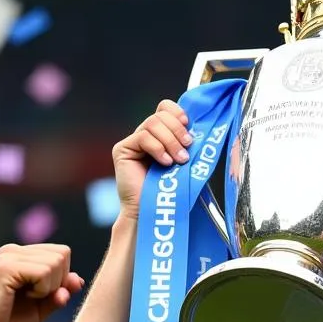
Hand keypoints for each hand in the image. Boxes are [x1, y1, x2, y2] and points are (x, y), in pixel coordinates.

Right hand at [0, 244, 83, 321]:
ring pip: (55, 263)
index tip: (42, 295)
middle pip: (62, 255)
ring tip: (27, 298)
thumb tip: (78, 279)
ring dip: (49, 288)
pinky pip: (44, 272)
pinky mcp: (6, 267)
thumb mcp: (43, 307)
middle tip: (34, 298)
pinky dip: (42, 291)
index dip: (62, 278)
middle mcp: (14, 250)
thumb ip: (60, 292)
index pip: (62, 253)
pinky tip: (24, 298)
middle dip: (58, 282)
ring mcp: (9, 256)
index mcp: (22, 255)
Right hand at [112, 100, 191, 219]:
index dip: (177, 112)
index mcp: (160, 136)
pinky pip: (143, 137)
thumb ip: (187, 145)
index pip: (165, 108)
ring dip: (170, 141)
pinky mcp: (123, 150)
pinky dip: (157, 148)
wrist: (152, 212)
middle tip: (187, 148)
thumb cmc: (170, 192)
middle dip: (177, 130)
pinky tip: (165, 163)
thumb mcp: (184, 164)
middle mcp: (145, 136)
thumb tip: (199, 129)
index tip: (188, 125)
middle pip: (160, 115)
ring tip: (178, 160)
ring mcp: (133, 142)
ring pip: (153, 124)